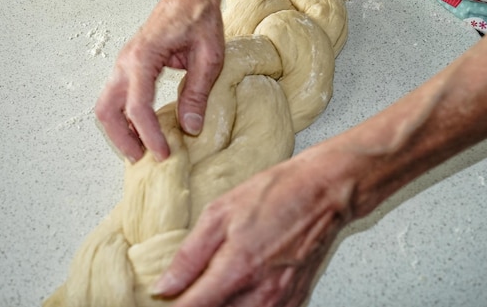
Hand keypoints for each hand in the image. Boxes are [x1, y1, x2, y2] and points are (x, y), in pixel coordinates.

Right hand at [96, 0, 224, 161]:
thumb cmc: (200, 17)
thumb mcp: (208, 57)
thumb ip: (196, 92)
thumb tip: (190, 128)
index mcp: (144, 57)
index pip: (138, 106)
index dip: (150, 135)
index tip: (164, 154)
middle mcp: (127, 60)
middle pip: (108, 109)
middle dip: (122, 138)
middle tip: (144, 159)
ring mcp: (125, 62)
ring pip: (107, 104)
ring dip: (120, 129)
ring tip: (142, 148)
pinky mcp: (130, 64)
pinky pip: (117, 96)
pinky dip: (124, 116)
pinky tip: (143, 127)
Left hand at [152, 143, 354, 306]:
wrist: (325, 191)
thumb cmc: (277, 193)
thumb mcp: (221, 212)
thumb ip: (190, 254)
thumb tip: (165, 285)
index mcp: (237, 270)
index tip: (161, 301)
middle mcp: (261, 294)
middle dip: (196, 306)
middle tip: (187, 291)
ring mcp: (281, 302)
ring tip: (212, 288)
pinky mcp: (295, 301)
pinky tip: (239, 292)